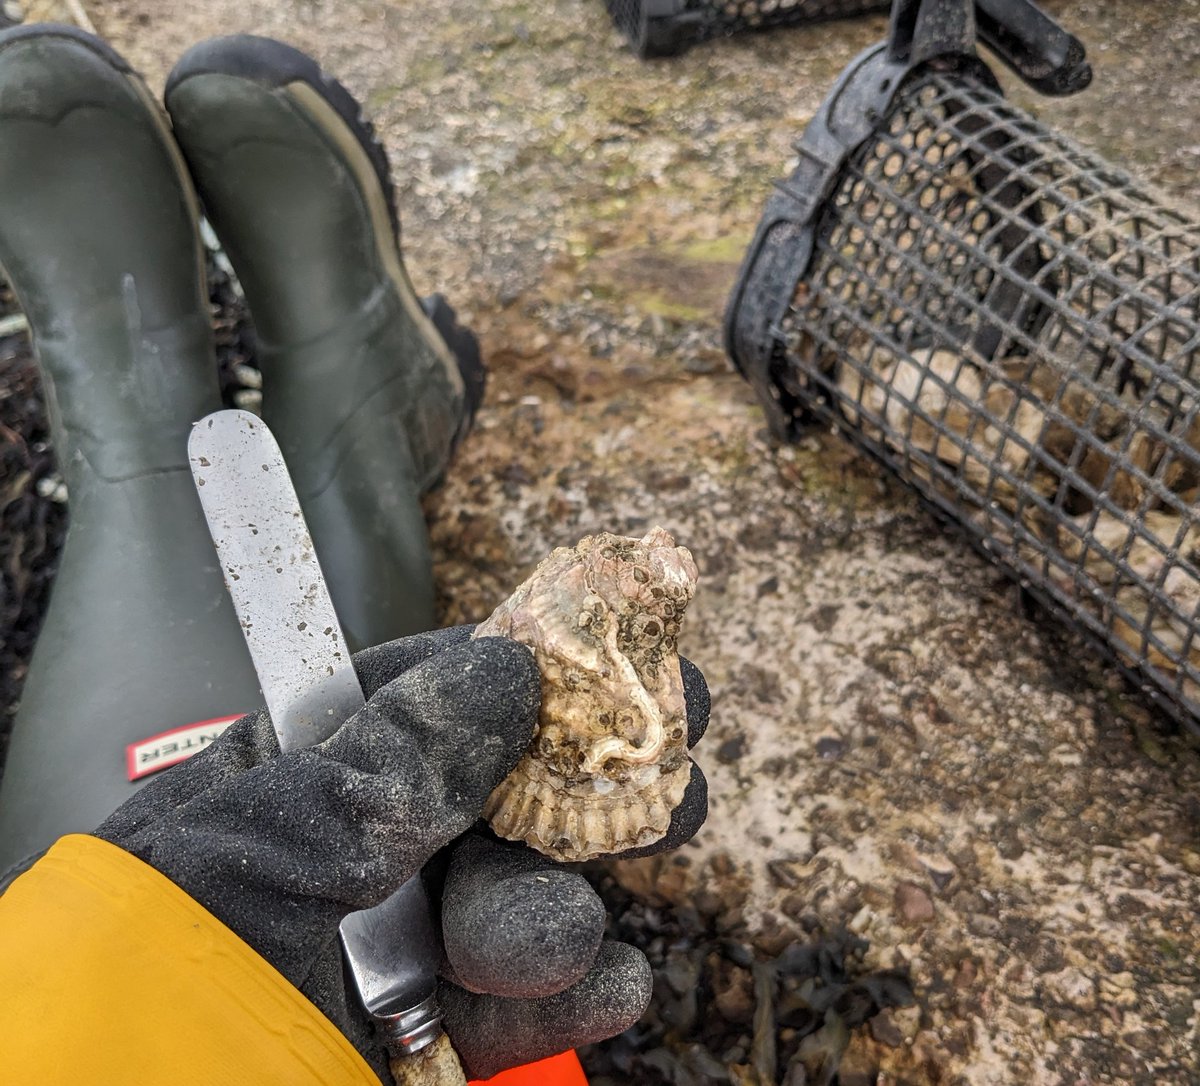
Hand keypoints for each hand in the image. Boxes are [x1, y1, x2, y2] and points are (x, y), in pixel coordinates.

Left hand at [94, 626, 710, 1081]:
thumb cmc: (149, 999)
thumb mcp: (255, 859)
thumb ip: (382, 769)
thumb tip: (503, 669)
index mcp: (276, 791)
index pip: (405, 697)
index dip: (505, 666)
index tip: (602, 650)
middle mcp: (339, 864)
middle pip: (486, 796)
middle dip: (570, 787)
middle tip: (658, 769)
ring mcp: (387, 959)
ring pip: (512, 898)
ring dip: (552, 910)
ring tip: (553, 942)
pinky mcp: (425, 1042)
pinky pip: (519, 1007)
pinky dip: (575, 994)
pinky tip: (605, 984)